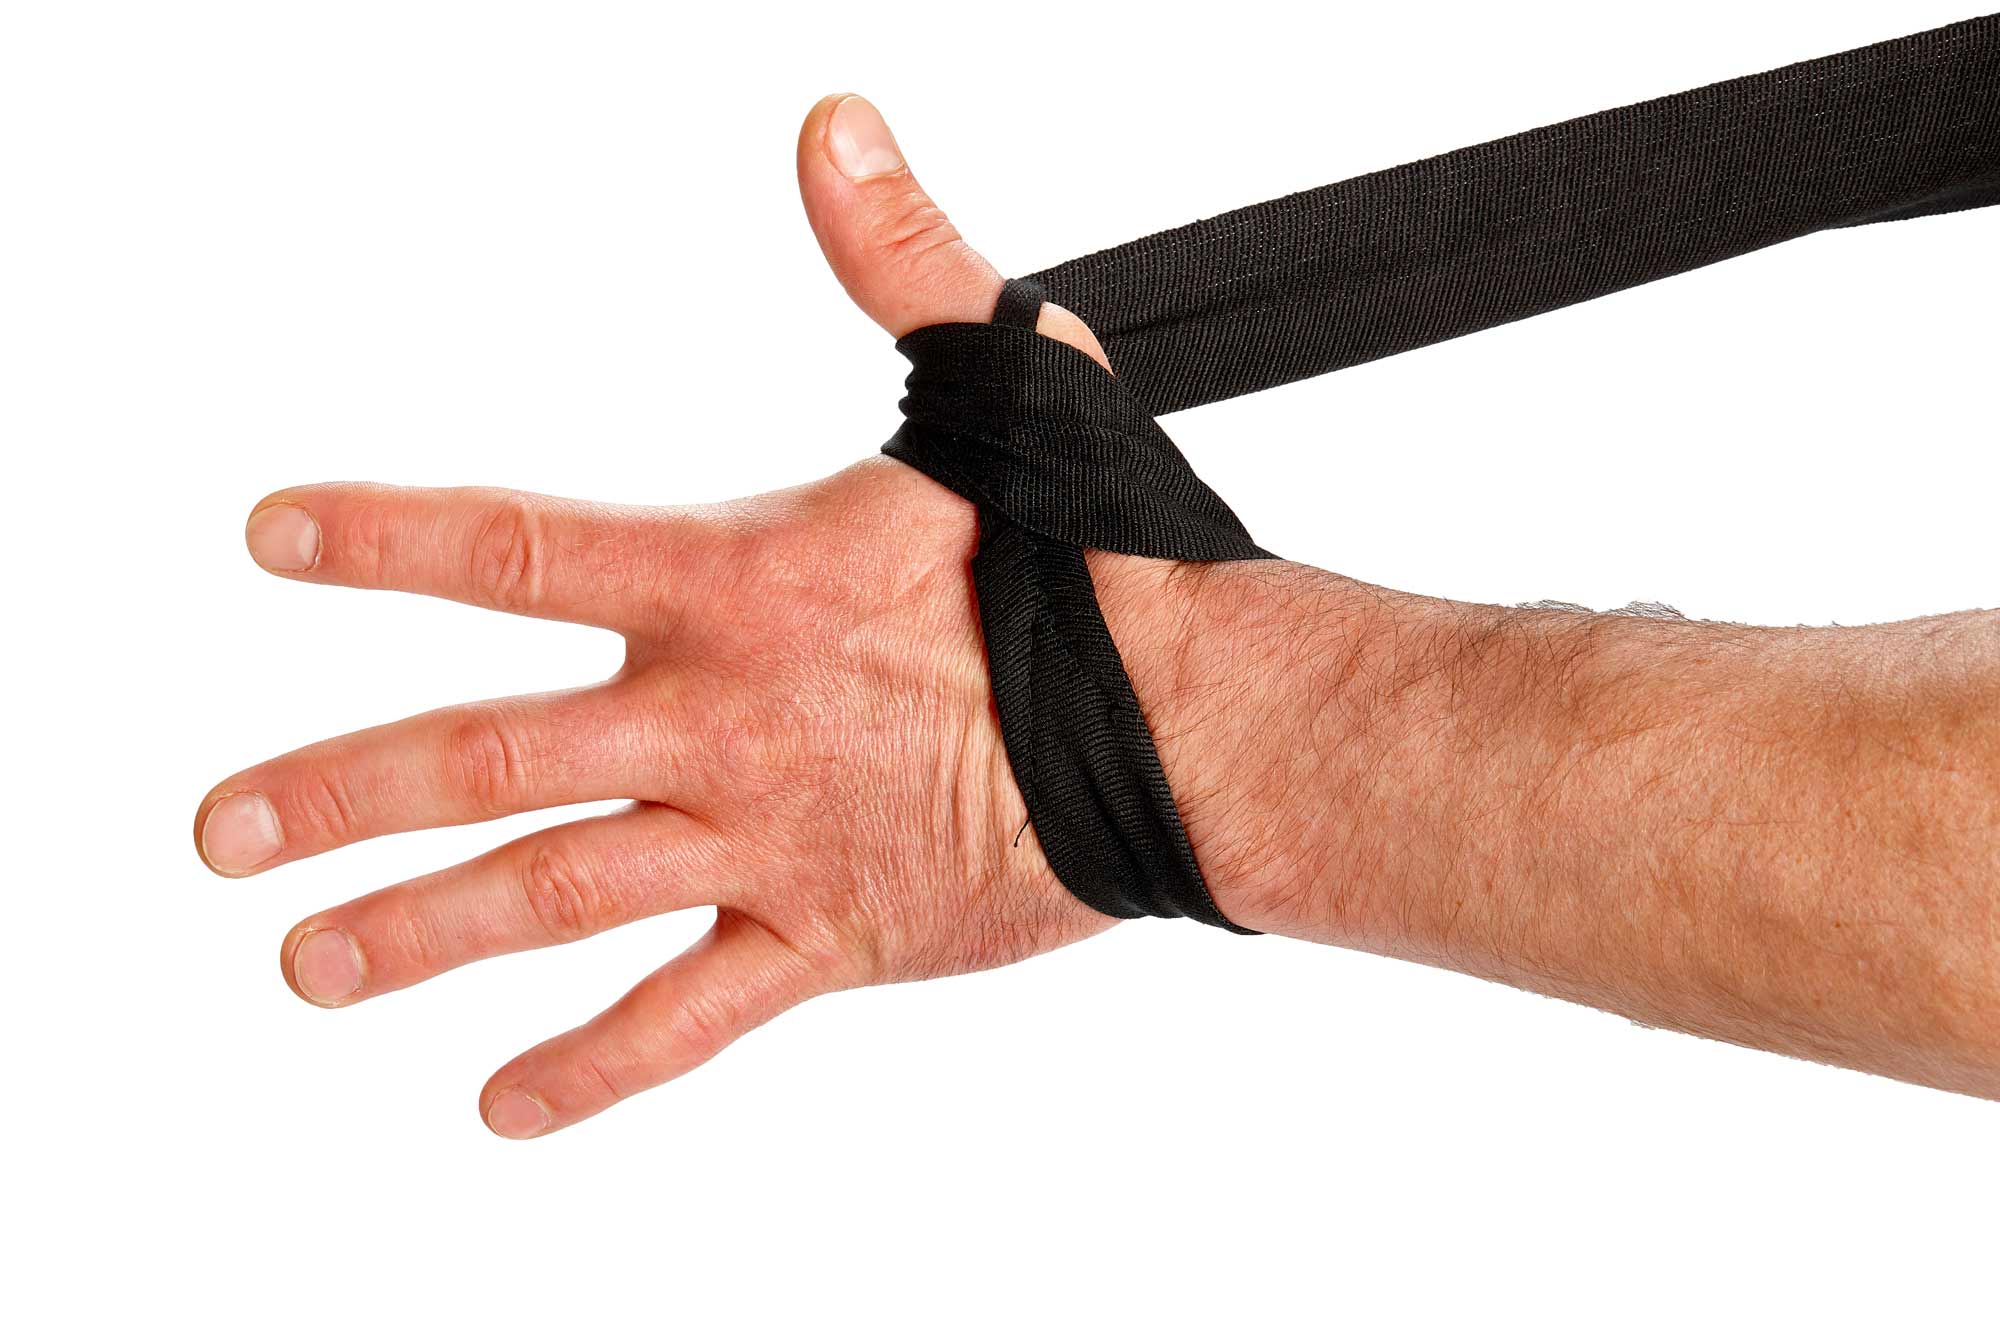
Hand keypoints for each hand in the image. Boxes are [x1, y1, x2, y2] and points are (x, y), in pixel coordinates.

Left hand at [196, 95, 1229, 1136]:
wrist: (1202, 735)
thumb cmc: (1104, 564)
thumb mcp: (1004, 381)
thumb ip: (897, 257)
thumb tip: (830, 129)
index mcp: (746, 582)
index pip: (523, 552)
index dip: (384, 539)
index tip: (269, 538)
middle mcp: (728, 721)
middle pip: (492, 758)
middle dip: (340, 797)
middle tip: (218, 834)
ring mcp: (769, 843)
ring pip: (559, 899)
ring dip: (419, 934)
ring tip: (303, 964)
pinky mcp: (831, 940)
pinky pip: (691, 1020)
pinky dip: (595, 1068)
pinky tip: (503, 1103)